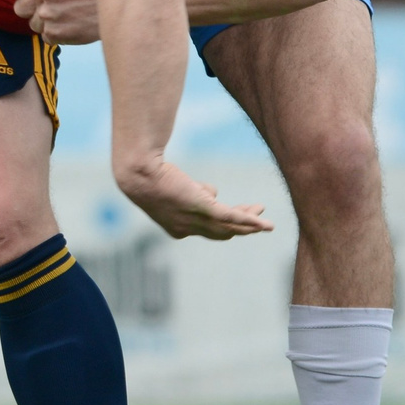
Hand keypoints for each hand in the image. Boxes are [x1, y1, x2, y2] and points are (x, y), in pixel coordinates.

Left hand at [3, 0, 100, 43]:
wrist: (109, 8)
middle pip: (18, 8)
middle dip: (30, 9)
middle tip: (50, 5)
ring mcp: (47, 16)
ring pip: (31, 24)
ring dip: (44, 22)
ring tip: (63, 15)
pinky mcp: (53, 34)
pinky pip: (44, 36)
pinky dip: (54, 33)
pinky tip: (67, 24)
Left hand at [114, 155, 273, 240]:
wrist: (138, 173)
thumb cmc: (149, 175)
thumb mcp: (174, 185)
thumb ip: (195, 190)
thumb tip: (212, 191)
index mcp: (178, 228)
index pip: (207, 229)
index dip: (224, 223)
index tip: (237, 212)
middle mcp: (188, 229)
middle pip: (222, 232)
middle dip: (242, 227)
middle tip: (259, 221)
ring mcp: (196, 219)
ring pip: (230, 227)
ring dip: (250, 225)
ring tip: (266, 223)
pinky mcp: (203, 206)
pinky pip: (232, 217)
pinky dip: (250, 222)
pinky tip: (266, 225)